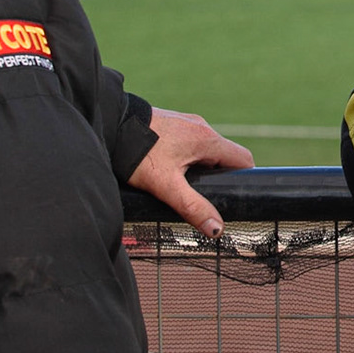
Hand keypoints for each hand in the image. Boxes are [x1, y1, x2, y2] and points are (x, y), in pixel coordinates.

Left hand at [129, 108, 252, 237]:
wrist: (109, 126)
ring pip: (205, 150)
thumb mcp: (166, 186)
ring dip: (201, 168)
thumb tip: (217, 229)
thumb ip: (193, 207)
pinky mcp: (171, 123)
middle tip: (203, 197)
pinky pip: (189, 143)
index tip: (234, 195)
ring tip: (182, 186)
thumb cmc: (137, 154)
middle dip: (218, 177)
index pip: (243, 159)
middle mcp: (201, 127)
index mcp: (207, 139)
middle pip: (224, 156)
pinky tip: (168, 170)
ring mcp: (186, 123)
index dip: (244, 178)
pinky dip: (187, 158)